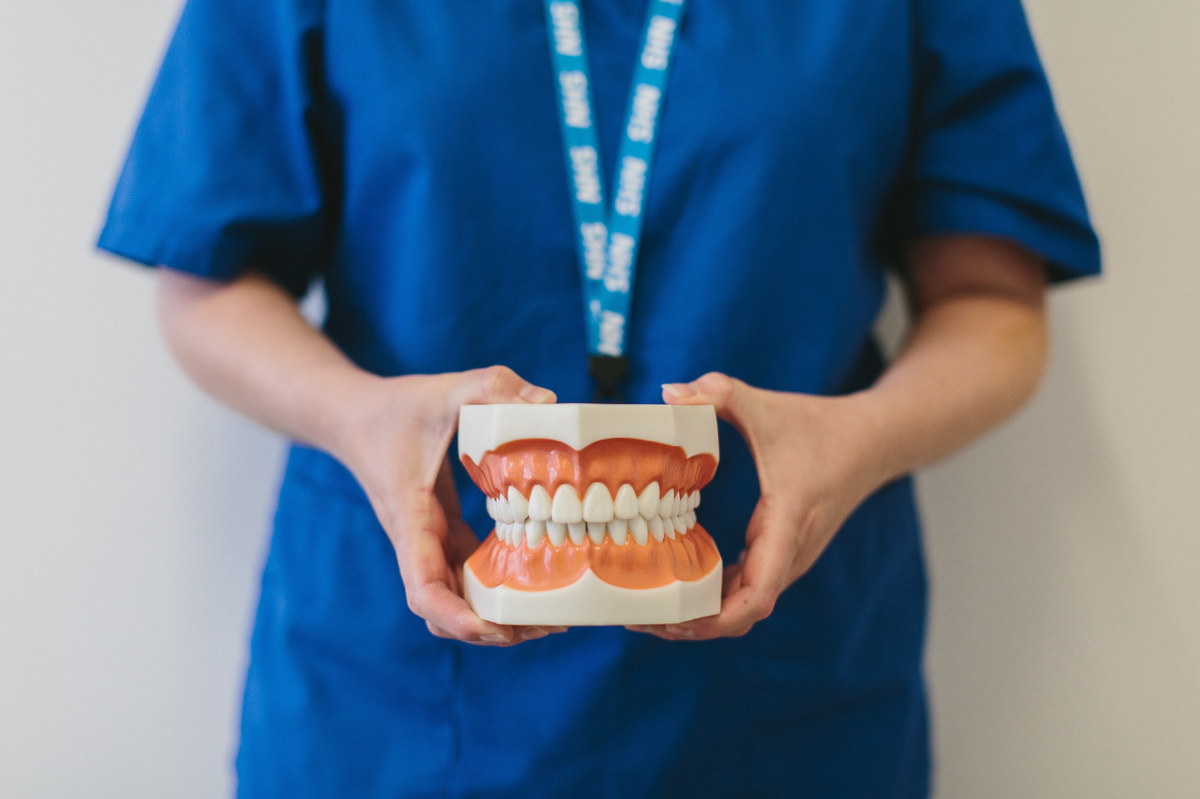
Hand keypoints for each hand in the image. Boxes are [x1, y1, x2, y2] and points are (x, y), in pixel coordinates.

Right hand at [335, 366, 566, 645]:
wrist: (353, 416)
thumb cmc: (396, 407)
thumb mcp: (447, 389)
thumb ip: (493, 387)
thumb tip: (549, 402)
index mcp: (412, 520)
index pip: (424, 589)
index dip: (457, 617)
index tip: (494, 629)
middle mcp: (418, 542)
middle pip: (446, 611)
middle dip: (491, 629)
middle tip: (547, 627)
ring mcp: (430, 542)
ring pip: (458, 598)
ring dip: (497, 615)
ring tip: (551, 618)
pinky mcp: (443, 533)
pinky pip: (469, 573)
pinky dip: (498, 587)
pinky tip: (541, 580)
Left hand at [628, 373, 887, 639]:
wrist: (872, 441)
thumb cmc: (820, 426)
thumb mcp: (765, 405)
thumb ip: (718, 392)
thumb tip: (668, 392)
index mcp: (786, 524)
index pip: (758, 595)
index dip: (716, 617)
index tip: (676, 621)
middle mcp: (790, 554)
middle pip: (742, 614)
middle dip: (693, 625)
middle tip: (640, 620)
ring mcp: (788, 559)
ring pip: (743, 607)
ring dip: (701, 617)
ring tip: (649, 614)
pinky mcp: (782, 555)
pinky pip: (747, 590)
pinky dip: (715, 599)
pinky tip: (677, 589)